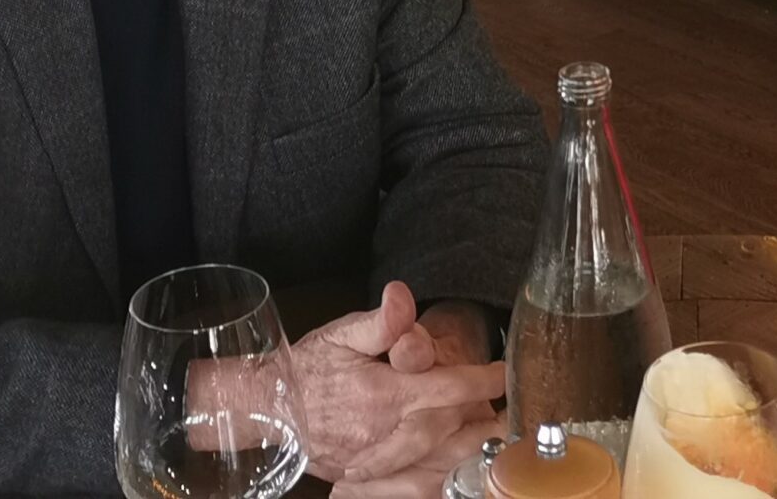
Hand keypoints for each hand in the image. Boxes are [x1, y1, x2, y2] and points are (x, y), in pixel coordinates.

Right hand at [288, 282, 507, 483]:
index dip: (482, 380)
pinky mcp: (365, 480)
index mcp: (382, 393)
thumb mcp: (340, 335)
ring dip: (470, 453)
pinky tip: (459, 472)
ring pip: (436, 464)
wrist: (265, 409)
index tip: (503, 373)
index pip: (446, 387)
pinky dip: (440, 482)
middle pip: (449, 430)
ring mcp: (374, 462)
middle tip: (511, 410)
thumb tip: (401, 296)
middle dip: (483, 419)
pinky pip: (412, 489)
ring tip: (498, 440)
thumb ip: (379, 323)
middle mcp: (382, 432)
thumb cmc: (306, 368)